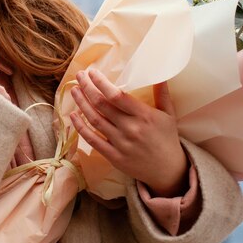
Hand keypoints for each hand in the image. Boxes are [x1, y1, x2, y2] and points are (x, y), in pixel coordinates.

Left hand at [69, 69, 188, 196]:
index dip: (101, 83)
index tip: (92, 72)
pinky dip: (81, 127)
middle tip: (79, 75)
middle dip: (88, 87)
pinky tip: (73, 115)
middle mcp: (130, 128)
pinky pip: (92, 140)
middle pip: (102, 105)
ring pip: (95, 120)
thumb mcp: (169, 114)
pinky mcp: (113, 157)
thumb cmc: (168, 139)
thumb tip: (160, 72)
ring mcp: (120, 143)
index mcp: (144, 116)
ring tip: (74, 90)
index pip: (117, 96)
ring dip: (81, 103)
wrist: (168, 171)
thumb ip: (162, 93)